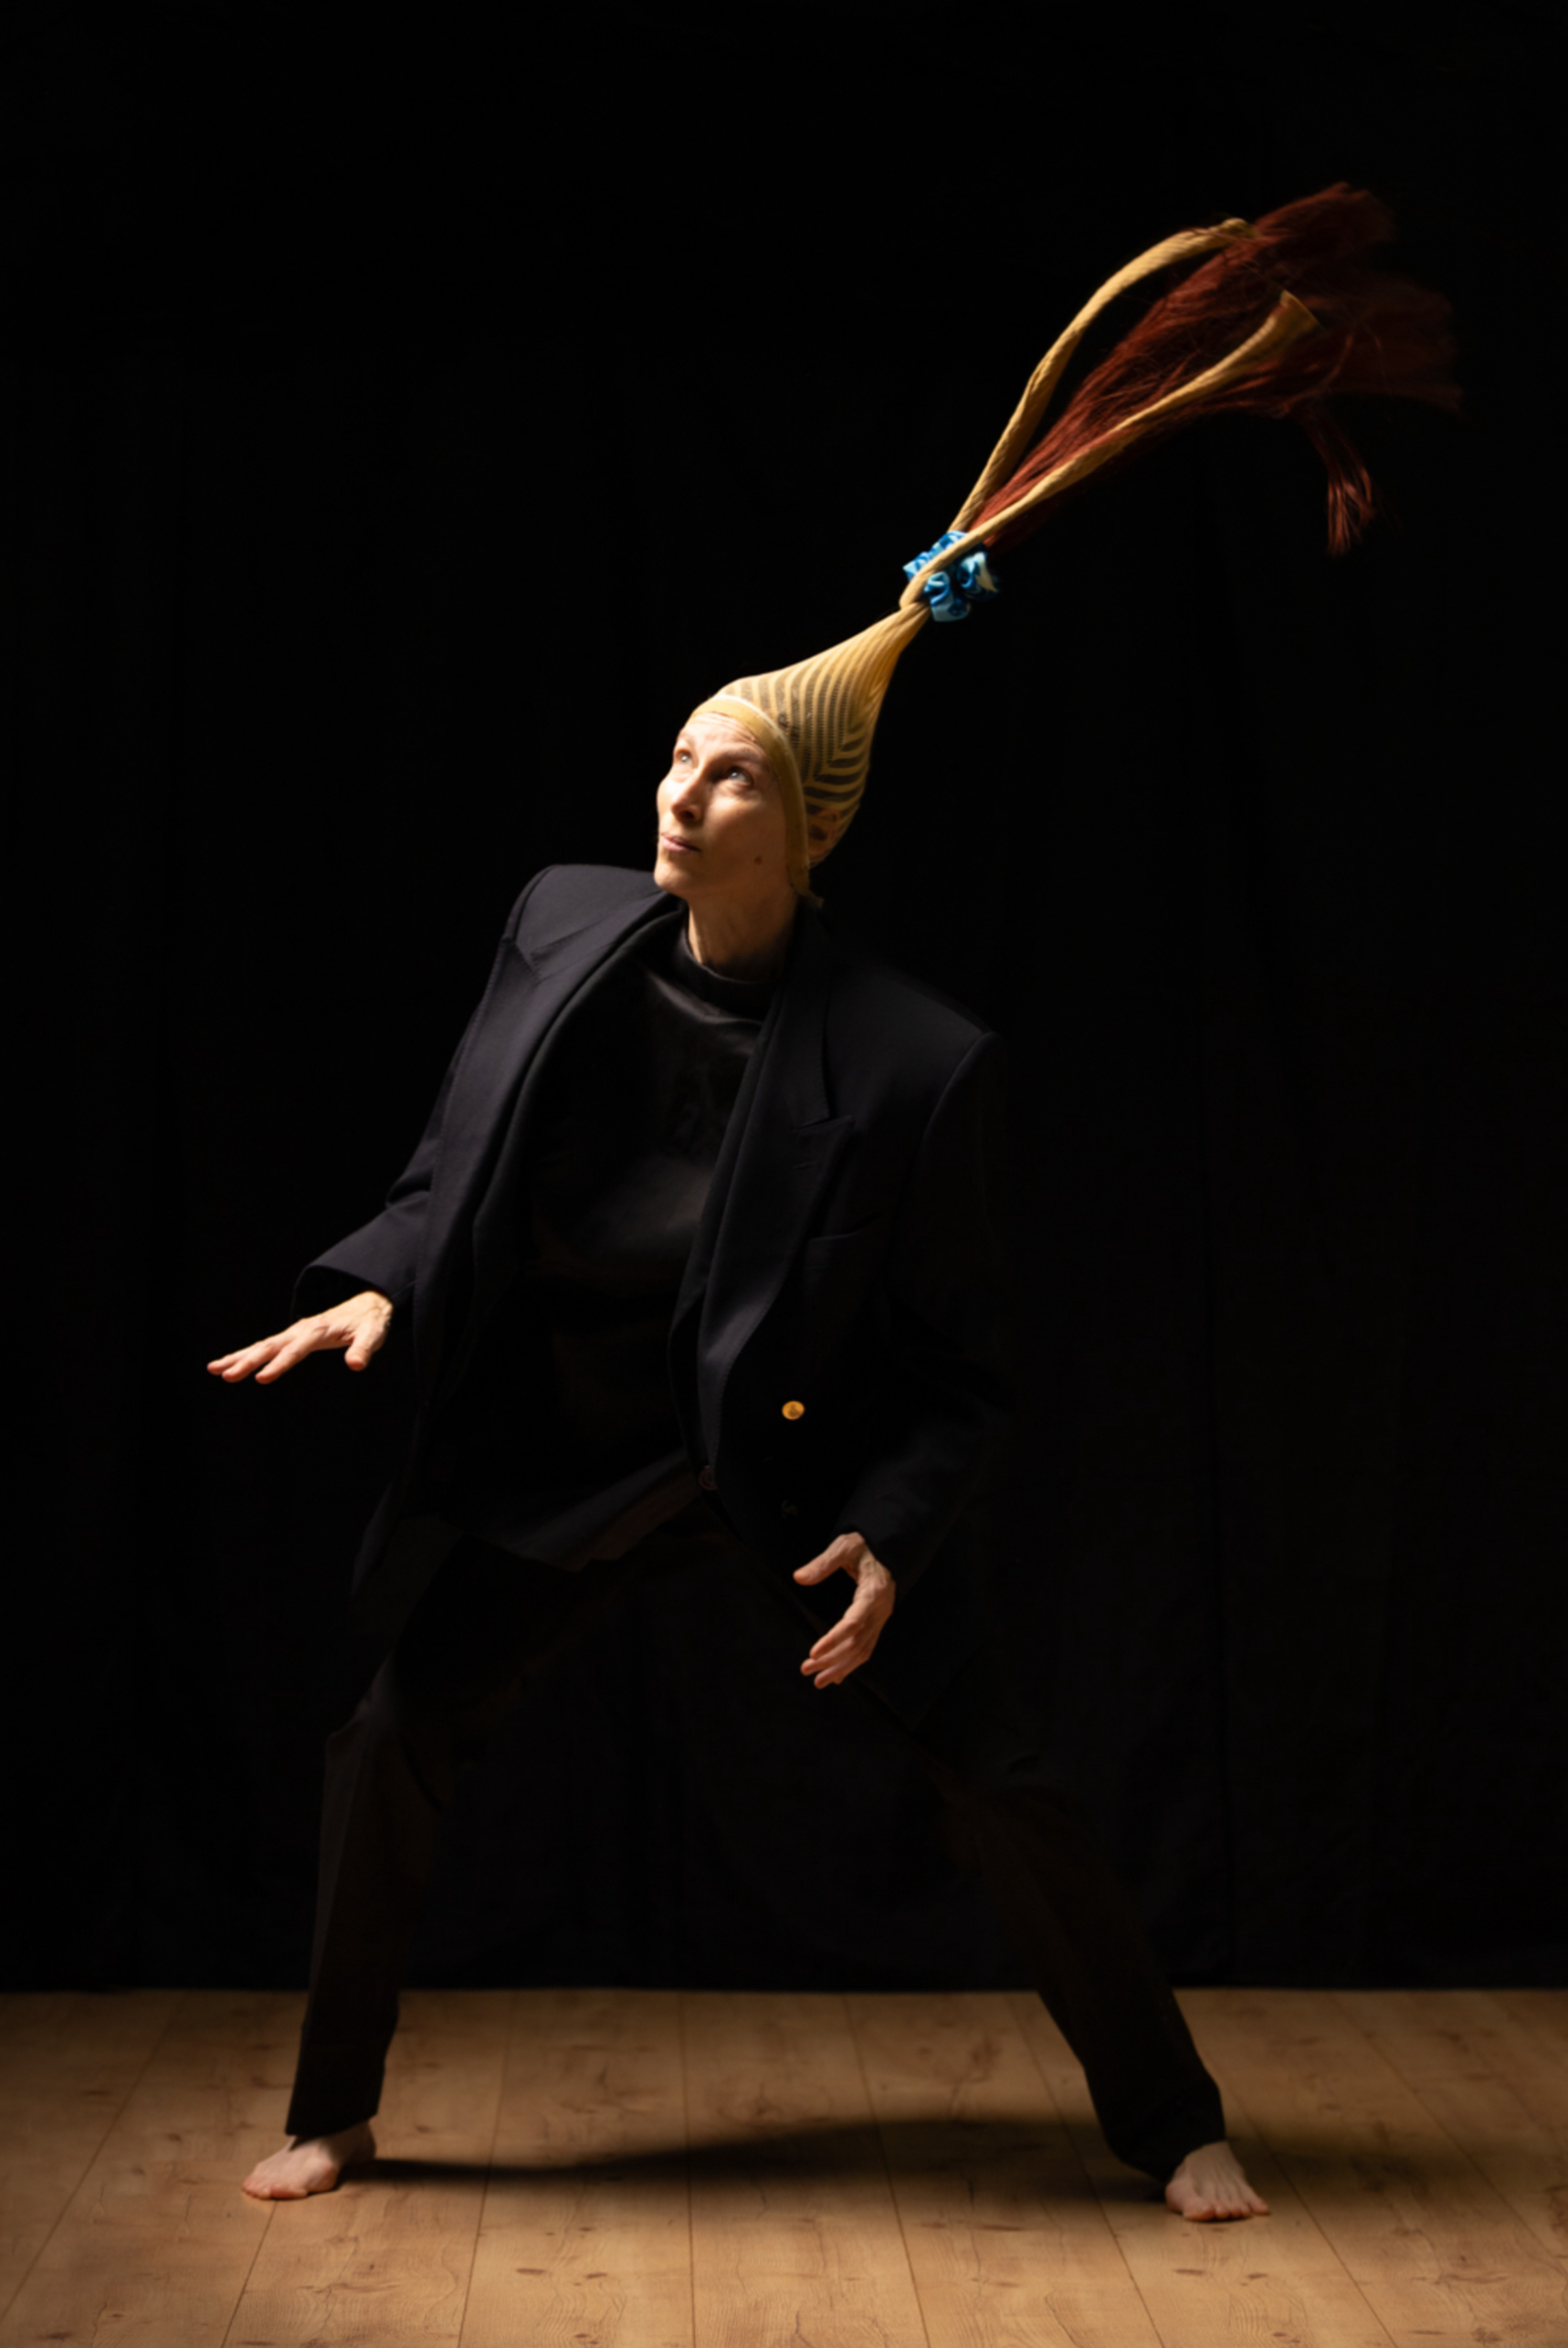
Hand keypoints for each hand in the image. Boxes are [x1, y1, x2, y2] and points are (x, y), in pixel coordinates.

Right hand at [206, 1290, 392, 1384]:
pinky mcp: (291, 1338)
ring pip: (261, 1346)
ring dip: (238, 1357)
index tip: (262, 1378)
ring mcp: (293, 1333)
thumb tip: (356, 1365)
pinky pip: (264, 1347)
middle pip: (269, 1347)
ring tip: (213, 1369)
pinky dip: (245, 1354)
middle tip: (227, 1376)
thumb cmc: (370, 1322)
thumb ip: (363, 1349)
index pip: (295, 1350)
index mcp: (316, 1331)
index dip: (280, 1364)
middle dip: (247, 1362)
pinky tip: (228, 1365)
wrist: (366, 1305)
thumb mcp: (373, 1335)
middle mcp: (300, 1330)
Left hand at [792, 1532, 895, 1687]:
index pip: (853, 1623)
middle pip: (857, 1643)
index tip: (813, 1653)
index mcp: (873, 1592)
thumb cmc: (866, 1545)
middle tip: (806, 1669)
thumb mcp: (845, 1546)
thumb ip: (823, 1562)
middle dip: (832, 1659)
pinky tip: (836, 1676)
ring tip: (818, 1680)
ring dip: (840, 1667)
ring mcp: (881, 1618)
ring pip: (863, 1650)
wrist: (889, 1547)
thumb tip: (799, 1577)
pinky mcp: (878, 1621)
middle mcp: (880, 1610)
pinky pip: (867, 1647)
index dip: (833, 1640)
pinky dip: (852, 1664)